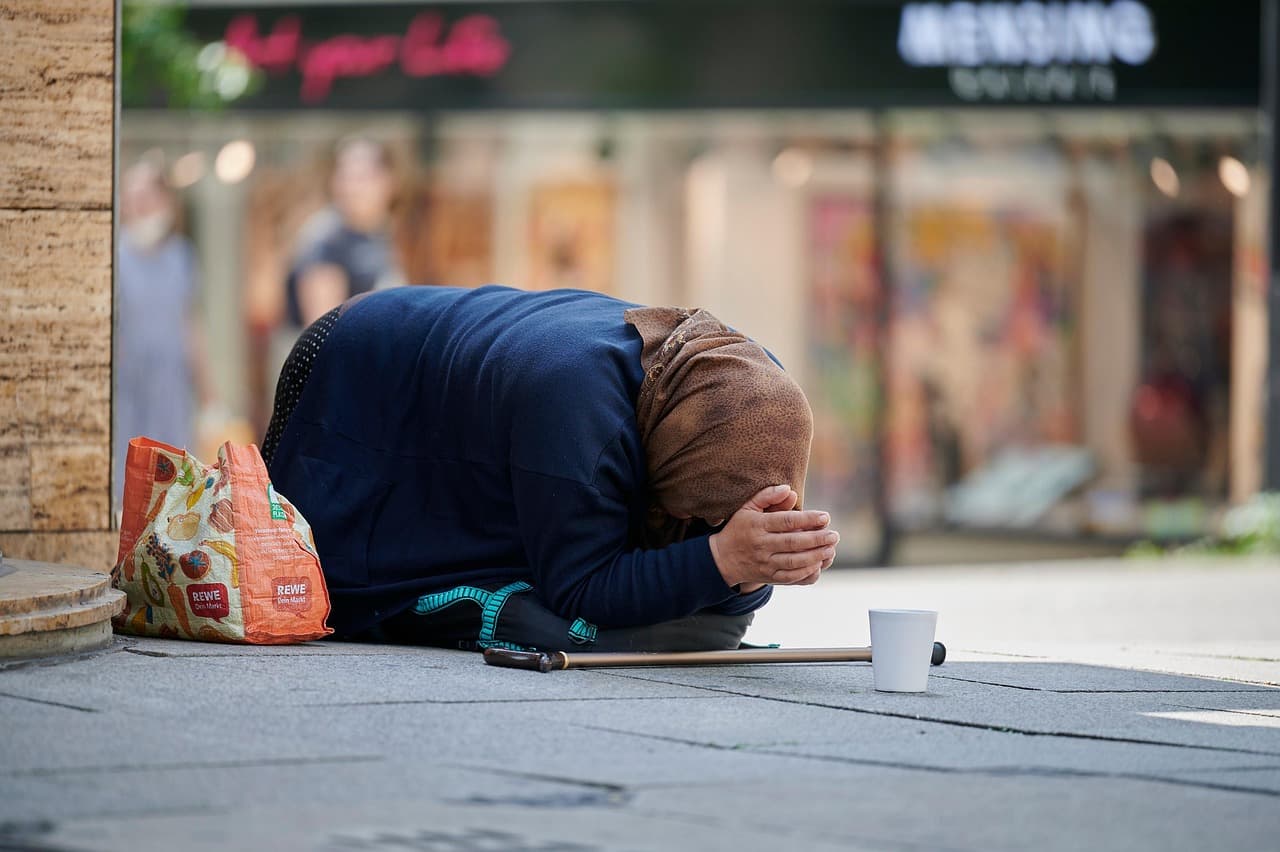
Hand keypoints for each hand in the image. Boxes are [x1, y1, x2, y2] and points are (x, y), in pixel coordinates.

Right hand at [708, 485, 838, 590]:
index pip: (785, 521)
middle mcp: (761, 545)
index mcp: (757, 525)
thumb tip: (790, 490)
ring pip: (793, 561)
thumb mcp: (748, 508)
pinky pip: (790, 577)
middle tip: (834, 535)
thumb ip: (768, 496)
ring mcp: (765, 563)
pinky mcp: (769, 577)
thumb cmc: (740, 528)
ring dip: (815, 556)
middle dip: (816, 539)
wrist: (723, 559)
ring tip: (830, 549)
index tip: (825, 517)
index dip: (807, 519)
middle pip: (793, 542)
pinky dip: (806, 572)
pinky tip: (819, 564)